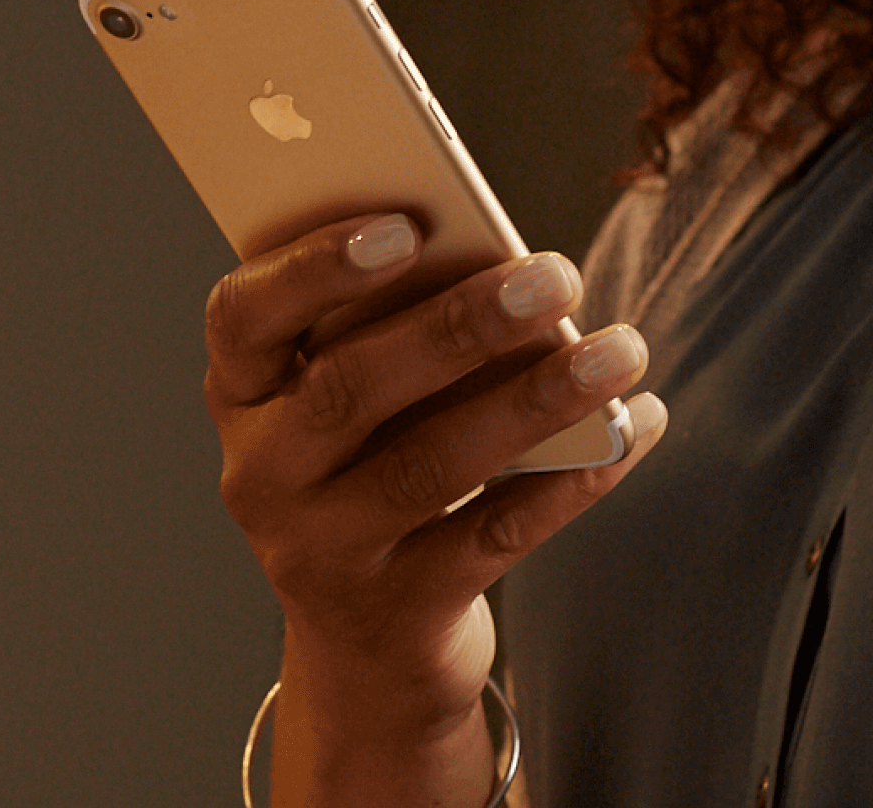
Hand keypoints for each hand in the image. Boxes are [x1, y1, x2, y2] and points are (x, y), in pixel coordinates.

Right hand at [202, 212, 667, 799]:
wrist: (364, 647)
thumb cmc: (368, 470)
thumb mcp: (347, 405)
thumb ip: (385, 332)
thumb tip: (500, 261)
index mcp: (242, 396)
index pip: (241, 317)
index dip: (312, 268)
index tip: (403, 225)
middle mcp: (263, 476)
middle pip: (349, 389)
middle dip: (459, 326)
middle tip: (553, 275)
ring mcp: (324, 551)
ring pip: (431, 466)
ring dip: (535, 399)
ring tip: (620, 349)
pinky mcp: (401, 612)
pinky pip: (496, 537)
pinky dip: (572, 480)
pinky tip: (631, 428)